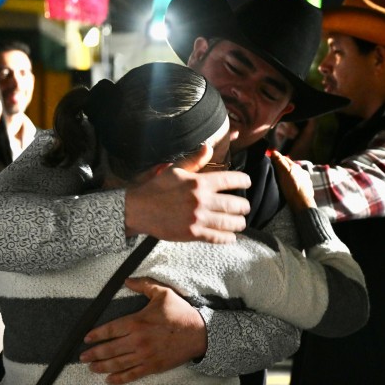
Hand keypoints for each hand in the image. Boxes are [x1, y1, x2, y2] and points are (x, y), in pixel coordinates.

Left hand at [79, 278, 207, 384]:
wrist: (199, 333)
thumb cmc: (180, 312)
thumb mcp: (163, 293)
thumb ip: (144, 285)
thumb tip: (127, 280)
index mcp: (137, 322)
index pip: (110, 329)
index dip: (96, 335)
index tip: (86, 339)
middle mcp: (137, 341)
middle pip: (109, 349)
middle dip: (94, 354)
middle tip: (82, 357)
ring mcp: (144, 356)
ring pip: (117, 364)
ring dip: (102, 366)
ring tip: (92, 368)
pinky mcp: (152, 366)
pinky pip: (131, 374)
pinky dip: (119, 378)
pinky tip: (109, 380)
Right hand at [125, 147, 250, 243]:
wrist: (137, 209)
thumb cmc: (157, 187)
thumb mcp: (175, 169)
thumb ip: (195, 160)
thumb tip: (208, 147)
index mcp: (199, 183)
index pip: (230, 179)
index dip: (243, 181)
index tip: (247, 182)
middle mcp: (201, 200)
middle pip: (234, 204)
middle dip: (243, 206)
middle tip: (245, 207)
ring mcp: (198, 218)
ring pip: (228, 222)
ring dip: (239, 223)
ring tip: (241, 222)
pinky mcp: (192, 234)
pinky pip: (216, 237)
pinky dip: (227, 238)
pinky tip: (231, 237)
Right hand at [270, 150, 314, 211]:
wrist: (302, 204)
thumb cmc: (292, 188)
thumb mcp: (283, 173)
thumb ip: (279, 162)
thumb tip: (274, 152)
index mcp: (296, 167)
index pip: (285, 159)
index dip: (277, 158)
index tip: (271, 160)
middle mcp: (302, 172)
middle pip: (291, 167)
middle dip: (284, 167)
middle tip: (275, 170)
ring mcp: (306, 180)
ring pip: (296, 174)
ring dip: (290, 175)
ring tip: (284, 179)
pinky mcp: (308, 189)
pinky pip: (300, 183)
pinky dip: (295, 182)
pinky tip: (292, 186)